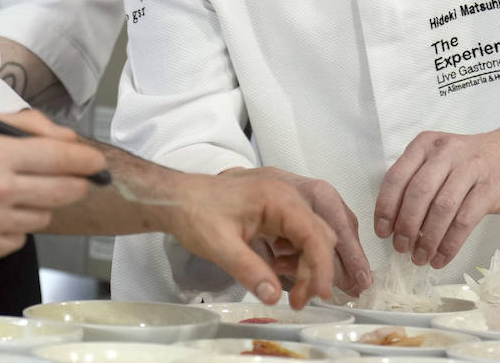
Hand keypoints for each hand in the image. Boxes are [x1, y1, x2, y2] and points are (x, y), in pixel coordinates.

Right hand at [0, 111, 106, 260]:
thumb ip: (30, 126)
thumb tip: (71, 140)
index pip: (62, 159)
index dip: (88, 161)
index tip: (97, 164)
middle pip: (65, 192)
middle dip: (77, 184)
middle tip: (74, 178)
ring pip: (44, 216)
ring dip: (40, 203)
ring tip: (15, 192)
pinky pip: (21, 237)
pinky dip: (17, 225)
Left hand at [167, 171, 337, 309]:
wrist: (177, 198)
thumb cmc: (195, 211)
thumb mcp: (219, 245)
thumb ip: (248, 270)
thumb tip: (273, 296)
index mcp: (278, 198)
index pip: (315, 235)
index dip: (322, 268)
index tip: (319, 295)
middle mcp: (286, 197)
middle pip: (320, 238)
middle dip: (315, 271)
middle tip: (299, 300)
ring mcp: (282, 204)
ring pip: (312, 239)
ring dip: (306, 266)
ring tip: (288, 290)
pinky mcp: (275, 214)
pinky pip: (297, 238)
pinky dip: (294, 258)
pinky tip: (275, 271)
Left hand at [373, 129, 499, 268]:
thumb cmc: (466, 163)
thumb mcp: (436, 159)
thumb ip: (415, 180)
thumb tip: (393, 223)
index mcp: (424, 145)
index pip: (397, 177)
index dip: (386, 207)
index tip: (382, 231)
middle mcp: (445, 153)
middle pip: (418, 193)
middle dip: (406, 226)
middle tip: (401, 247)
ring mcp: (470, 168)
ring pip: (442, 209)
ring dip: (428, 239)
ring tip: (420, 257)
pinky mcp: (489, 188)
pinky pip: (465, 221)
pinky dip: (450, 244)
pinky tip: (441, 257)